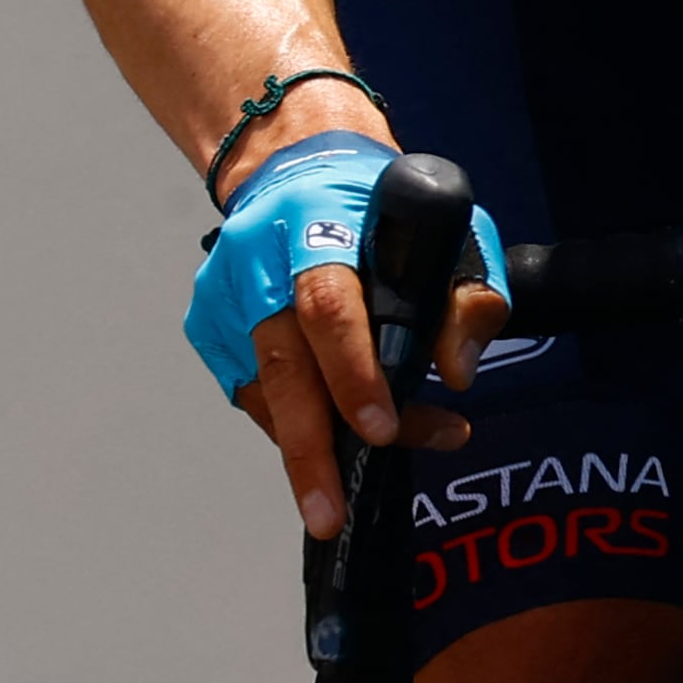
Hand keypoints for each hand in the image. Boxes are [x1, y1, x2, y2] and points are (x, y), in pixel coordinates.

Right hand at [187, 135, 513, 537]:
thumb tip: (457, 375)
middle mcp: (258, 266)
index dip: (353, 372)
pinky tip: (332, 443)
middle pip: (281, 368)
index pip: (329, 307)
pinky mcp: (213, 329)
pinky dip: (294, 426)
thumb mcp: (454, 234)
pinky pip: (255, 396)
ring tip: (348, 493)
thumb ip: (469, 298)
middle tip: (332, 512)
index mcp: (316, 226)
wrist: (302, 169)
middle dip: (310, 448)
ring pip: (266, 393)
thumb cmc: (387, 212)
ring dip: (312, 448)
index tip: (381, 428)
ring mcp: (226, 301)